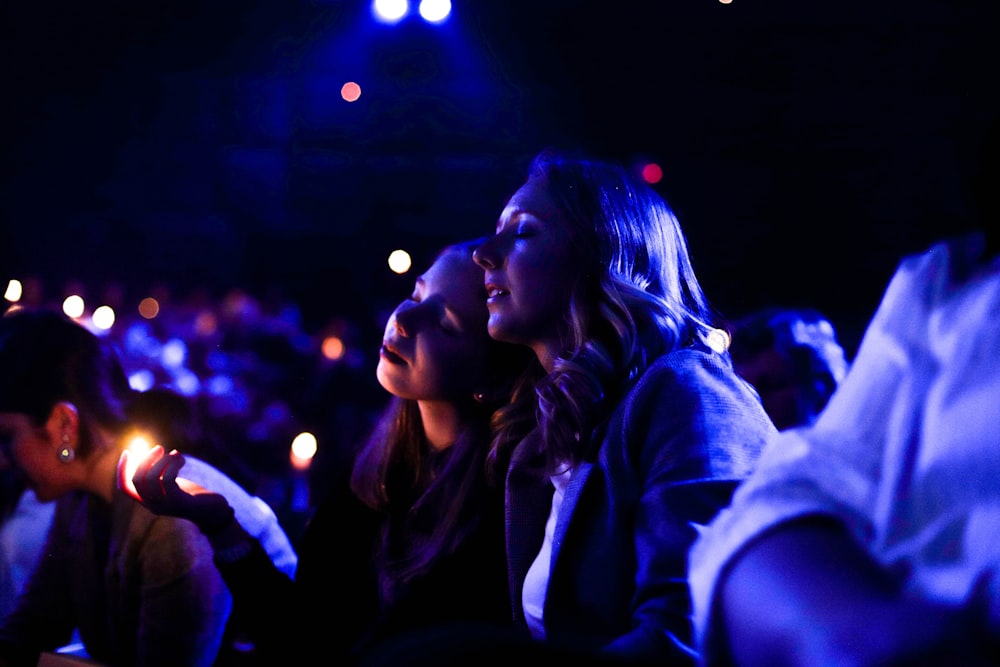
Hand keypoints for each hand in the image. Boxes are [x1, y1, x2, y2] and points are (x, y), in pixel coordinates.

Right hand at [118, 445, 233, 534]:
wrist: (213, 511)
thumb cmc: (192, 495)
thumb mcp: (172, 483)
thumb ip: (159, 473)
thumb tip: (149, 453)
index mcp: (148, 501)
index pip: (125, 488)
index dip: (122, 470)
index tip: (128, 452)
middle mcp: (153, 505)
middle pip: (137, 480)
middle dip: (145, 460)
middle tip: (159, 448)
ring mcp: (165, 505)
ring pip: (151, 479)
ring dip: (162, 460)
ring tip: (176, 454)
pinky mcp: (179, 502)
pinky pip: (167, 480)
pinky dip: (172, 464)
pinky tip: (181, 459)